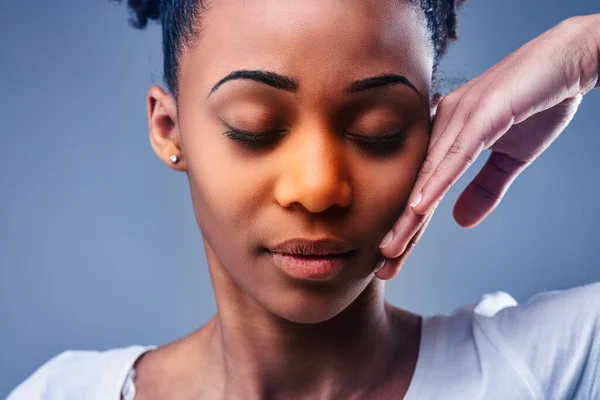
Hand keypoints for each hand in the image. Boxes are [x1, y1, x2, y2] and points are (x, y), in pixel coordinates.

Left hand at [375, 14, 599, 278]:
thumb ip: (485, 188)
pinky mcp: (482, 113)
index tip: (393, 258)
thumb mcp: (511, 157)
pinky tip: (418, 208)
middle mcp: (443, 126)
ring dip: (409, 216)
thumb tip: (460, 221)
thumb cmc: (537, 103)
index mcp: (446, 136)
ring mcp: (459, 118)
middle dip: (400, 229)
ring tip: (390, 248)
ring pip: (428, 176)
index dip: (409, 227)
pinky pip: (455, 156)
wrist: (568, 60)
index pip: (423, 190)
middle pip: (417, 187)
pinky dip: (436, 183)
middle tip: (382, 265)